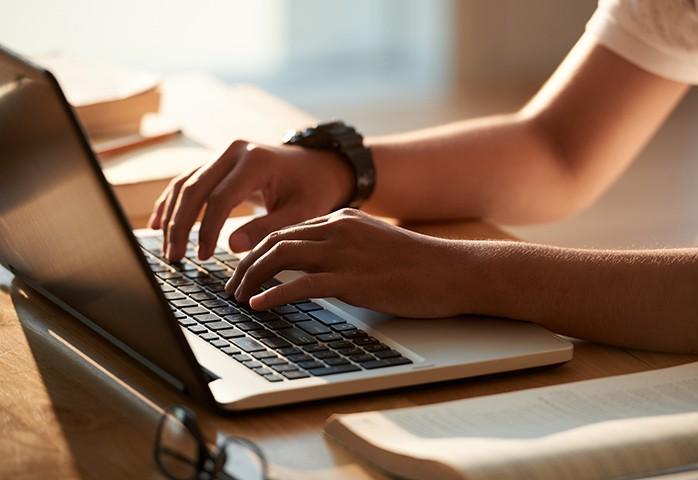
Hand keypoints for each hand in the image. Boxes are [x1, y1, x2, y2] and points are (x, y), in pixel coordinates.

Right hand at [148, 140, 353, 261]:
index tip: (203, 256)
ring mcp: (223, 154)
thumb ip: (268, 228)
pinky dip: (171, 202)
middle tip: (175, 257)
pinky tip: (157, 224)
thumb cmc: (313, 190)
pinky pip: (187, 181)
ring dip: (171, 217)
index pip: (220, 198)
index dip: (208, 229)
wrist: (319, 166)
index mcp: (255, 161)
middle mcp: (234, 151)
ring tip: (169, 250)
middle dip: (180, 225)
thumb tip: (230, 247)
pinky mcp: (218, 163)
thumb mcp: (301, 213)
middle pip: (194, 188)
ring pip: (185, 184)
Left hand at [224, 209, 479, 317]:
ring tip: (238, 297)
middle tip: (232, 287)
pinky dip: (275, 295)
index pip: (287, 231)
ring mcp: (345, 253)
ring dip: (252, 278)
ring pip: (281, 258)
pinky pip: (301, 285)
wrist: (453, 271)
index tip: (244, 270)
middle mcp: (338, 229)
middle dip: (246, 265)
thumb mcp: (374, 246)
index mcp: (342, 219)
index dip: (258, 251)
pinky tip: (259, 306)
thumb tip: (314, 270)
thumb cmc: (418, 264)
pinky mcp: (353, 279)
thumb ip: (343, 250)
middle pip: (276, 241)